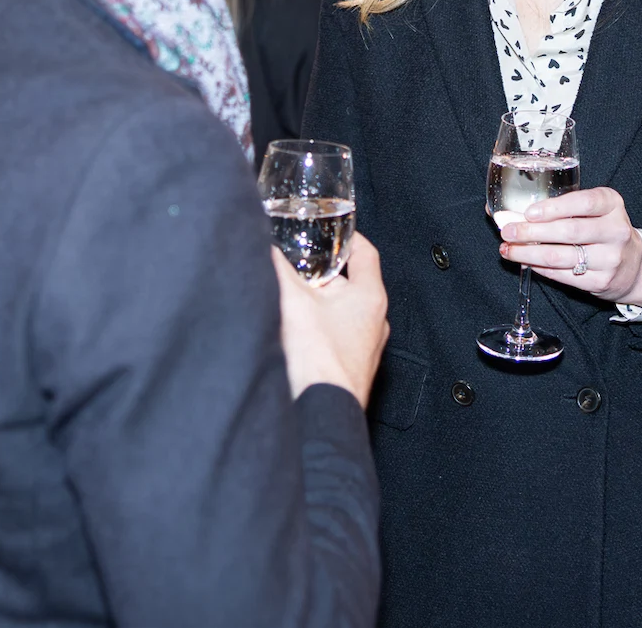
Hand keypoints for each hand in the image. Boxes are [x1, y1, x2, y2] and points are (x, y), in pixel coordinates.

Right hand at [272, 233, 388, 405]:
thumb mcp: (291, 300)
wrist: (320, 411)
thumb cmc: (317, 360)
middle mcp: (375, 320)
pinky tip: (296, 331)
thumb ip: (278, 267)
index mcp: (370, 296)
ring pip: (342, 310)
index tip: (333, 230)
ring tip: (293, 297)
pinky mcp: (353, 365)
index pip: (366, 252)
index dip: (349, 236)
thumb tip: (266, 248)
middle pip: (351, 281)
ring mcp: (366, 346)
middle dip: (323, 272)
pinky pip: (338, 334)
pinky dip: (320, 326)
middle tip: (299, 265)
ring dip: (319, 302)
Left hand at [498, 186, 641, 304]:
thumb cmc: (602, 230)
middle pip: (569, 231)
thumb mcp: (591, 211)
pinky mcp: (602, 281)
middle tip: (508, 231)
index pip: (583, 203)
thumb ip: (556, 208)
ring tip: (508, 249)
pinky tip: (526, 262)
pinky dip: (540, 269)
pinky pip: (563, 275)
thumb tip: (505, 213)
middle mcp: (616, 230)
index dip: (554, 208)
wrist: (632, 266)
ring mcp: (611, 258)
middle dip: (532, 232)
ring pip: (561, 256)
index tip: (528, 213)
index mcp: (612, 204)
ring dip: (528, 254)